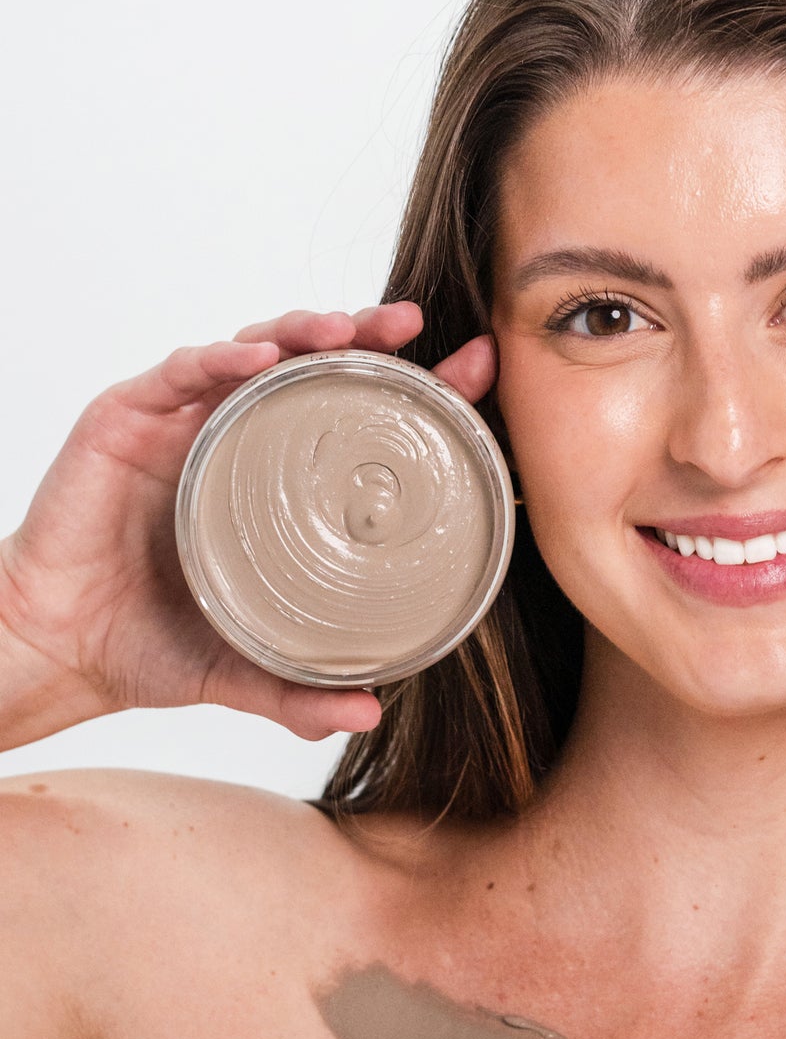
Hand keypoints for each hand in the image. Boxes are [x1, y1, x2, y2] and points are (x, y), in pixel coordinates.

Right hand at [0, 304, 496, 741]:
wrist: (59, 648)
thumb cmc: (154, 641)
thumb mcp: (246, 665)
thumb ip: (303, 690)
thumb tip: (370, 714)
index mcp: (282, 480)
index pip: (359, 416)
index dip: (414, 386)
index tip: (472, 368)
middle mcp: (240, 435)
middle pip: (314, 364)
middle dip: (367, 334)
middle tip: (413, 324)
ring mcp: (185, 422)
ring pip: (252, 349)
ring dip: (304, 330)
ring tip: (348, 330)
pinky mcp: (126, 420)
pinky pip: (178, 373)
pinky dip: (219, 356)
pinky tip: (258, 354)